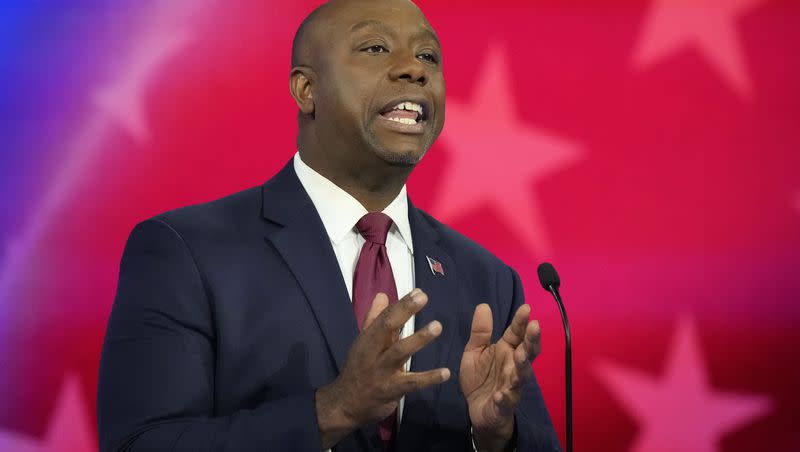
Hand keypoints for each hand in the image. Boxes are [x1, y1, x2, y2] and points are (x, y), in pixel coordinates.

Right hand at [316, 289, 450, 448]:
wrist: (345, 404)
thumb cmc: (358, 370)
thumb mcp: (363, 343)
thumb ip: (374, 319)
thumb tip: (383, 295)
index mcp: (368, 339)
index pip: (385, 317)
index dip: (401, 303)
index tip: (419, 292)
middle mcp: (373, 352)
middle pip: (387, 328)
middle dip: (405, 311)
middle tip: (423, 298)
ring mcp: (382, 371)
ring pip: (399, 352)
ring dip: (418, 338)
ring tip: (437, 327)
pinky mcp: (391, 390)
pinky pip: (412, 383)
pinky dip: (429, 378)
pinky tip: (445, 373)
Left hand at [459, 303, 540, 451]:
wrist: (478, 409)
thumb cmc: (480, 377)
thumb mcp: (475, 351)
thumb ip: (480, 332)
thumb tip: (483, 305)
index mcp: (507, 350)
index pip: (517, 333)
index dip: (521, 321)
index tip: (526, 308)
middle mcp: (514, 366)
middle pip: (527, 352)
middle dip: (532, 340)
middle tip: (535, 326)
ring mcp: (511, 386)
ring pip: (522, 375)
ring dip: (522, 366)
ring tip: (520, 355)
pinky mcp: (504, 405)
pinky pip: (506, 401)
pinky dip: (504, 398)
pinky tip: (500, 394)